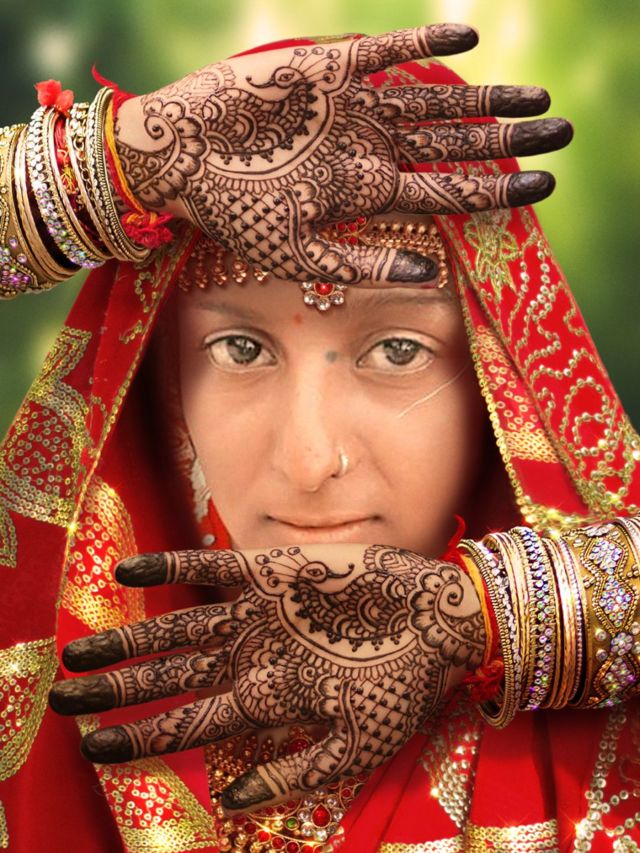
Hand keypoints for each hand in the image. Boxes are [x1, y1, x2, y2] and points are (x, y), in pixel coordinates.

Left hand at [49, 544, 484, 810]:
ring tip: (77, 649)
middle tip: (62, 696)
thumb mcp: (357, 747)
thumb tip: (230, 800)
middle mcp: (252, 657)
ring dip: (130, 638)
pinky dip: (171, 567)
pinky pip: (212, 566)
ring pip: (179, 626)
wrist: (440, 619)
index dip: (140, 737)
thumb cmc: (403, 686)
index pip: (190, 725)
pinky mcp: (272, 571)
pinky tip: (128, 571)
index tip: (91, 746)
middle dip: (117, 690)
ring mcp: (257, 613)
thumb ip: (296, 773)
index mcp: (269, 702)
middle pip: (171, 677)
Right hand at [114, 24, 570, 284]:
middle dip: (511, 141)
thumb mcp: (299, 251)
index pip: (449, 192)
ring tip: (537, 97)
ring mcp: (354, 109)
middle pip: (456, 145)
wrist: (180, 159)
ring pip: (435, 101)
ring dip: (486, 99)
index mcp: (369, 192)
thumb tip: (433, 271)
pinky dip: (423, 45)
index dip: (500, 190)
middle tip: (564, 133)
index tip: (547, 187)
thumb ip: (364, 261)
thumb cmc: (233, 213)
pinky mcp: (329, 70)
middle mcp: (371, 149)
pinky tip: (466, 41)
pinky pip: (386, 51)